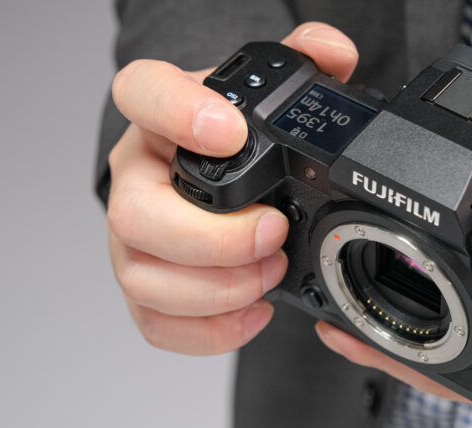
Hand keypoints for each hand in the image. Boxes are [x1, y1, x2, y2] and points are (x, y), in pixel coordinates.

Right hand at [108, 22, 358, 354]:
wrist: (207, 174)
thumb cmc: (228, 138)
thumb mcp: (263, 93)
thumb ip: (304, 62)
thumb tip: (336, 53)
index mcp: (159, 118)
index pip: (140, 95)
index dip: (176, 112)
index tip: (230, 133)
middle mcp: (137, 179)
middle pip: (136, 215)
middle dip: (212, 238)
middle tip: (273, 232)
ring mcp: (134, 238)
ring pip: (144, 278)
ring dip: (217, 290)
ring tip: (270, 278)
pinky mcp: (148, 285)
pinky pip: (155, 322)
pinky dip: (208, 330)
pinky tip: (254, 312)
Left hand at [315, 239, 471, 427]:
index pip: (459, 380)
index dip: (400, 356)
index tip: (349, 331)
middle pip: (443, 371)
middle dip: (385, 346)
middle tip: (330, 322)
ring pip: (455, 356)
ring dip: (407, 333)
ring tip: (353, 314)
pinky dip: (442, 318)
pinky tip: (420, 298)